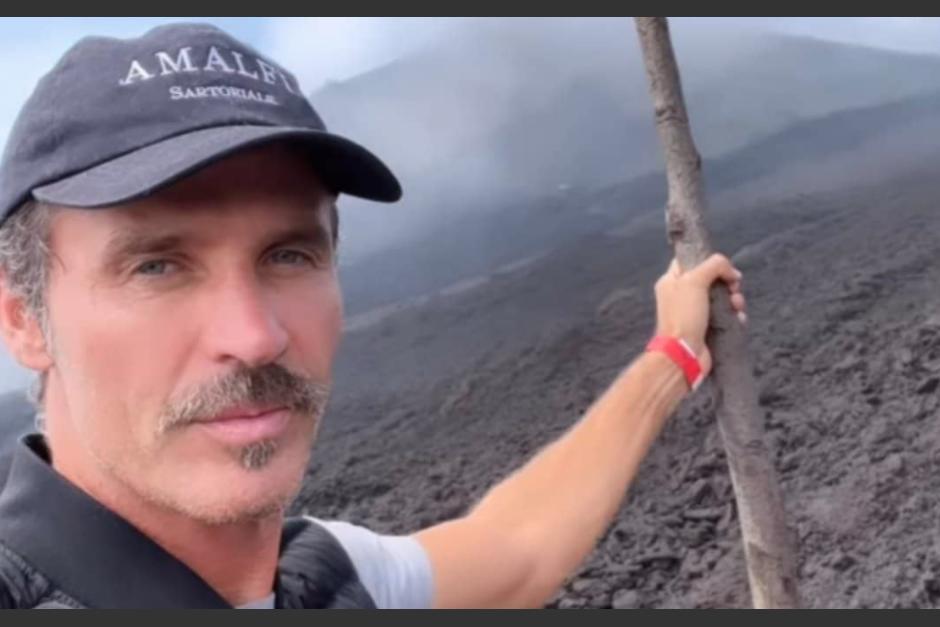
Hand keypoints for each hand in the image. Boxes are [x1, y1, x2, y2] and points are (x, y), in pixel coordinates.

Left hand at [653, 254, 745, 376]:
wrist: (683, 353)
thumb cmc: (684, 315)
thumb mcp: (694, 280)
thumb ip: (714, 266)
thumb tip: (732, 272)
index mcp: (672, 281)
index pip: (690, 261)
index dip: (707, 259)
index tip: (722, 266)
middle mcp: (682, 295)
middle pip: (711, 279)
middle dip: (728, 281)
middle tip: (734, 287)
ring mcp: (696, 313)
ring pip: (722, 297)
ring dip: (735, 299)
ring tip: (737, 305)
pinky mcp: (708, 328)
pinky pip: (727, 316)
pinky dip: (735, 316)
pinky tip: (738, 318)